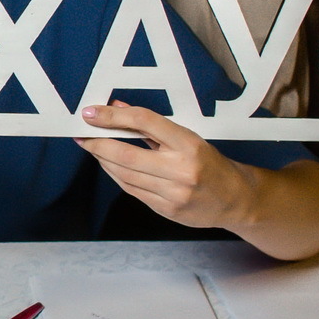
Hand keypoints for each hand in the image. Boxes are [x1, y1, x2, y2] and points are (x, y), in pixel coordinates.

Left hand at [73, 100, 256, 230]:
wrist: (237, 200)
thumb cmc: (212, 164)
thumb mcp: (189, 138)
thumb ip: (151, 126)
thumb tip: (118, 108)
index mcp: (190, 145)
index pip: (145, 122)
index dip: (113, 116)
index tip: (91, 113)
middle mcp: (181, 170)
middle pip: (126, 154)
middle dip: (97, 143)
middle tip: (82, 134)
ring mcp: (173, 193)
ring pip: (124, 174)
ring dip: (103, 159)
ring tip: (93, 147)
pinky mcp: (167, 210)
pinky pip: (132, 190)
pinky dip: (116, 175)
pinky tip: (109, 165)